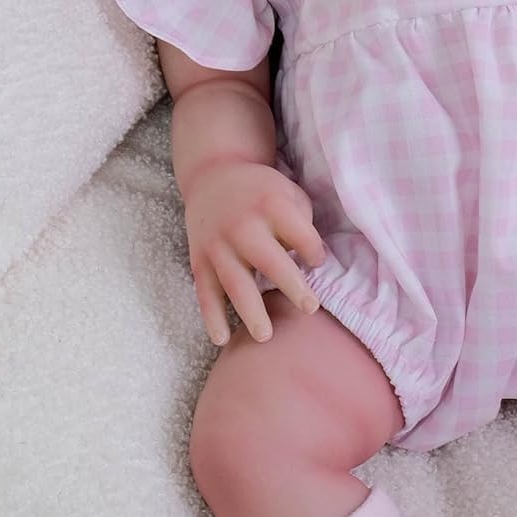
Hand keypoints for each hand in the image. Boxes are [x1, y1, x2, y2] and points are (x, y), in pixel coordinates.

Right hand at [182, 160, 326, 344]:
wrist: (213, 177)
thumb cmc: (262, 193)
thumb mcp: (288, 193)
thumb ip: (302, 224)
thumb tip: (311, 263)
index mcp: (271, 204)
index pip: (301, 235)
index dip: (314, 252)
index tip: (316, 262)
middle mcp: (243, 225)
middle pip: (269, 260)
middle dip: (291, 285)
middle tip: (310, 308)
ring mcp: (218, 245)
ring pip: (235, 282)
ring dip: (250, 311)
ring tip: (265, 336)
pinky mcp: (199, 260)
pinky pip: (205, 293)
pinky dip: (212, 317)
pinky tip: (223, 339)